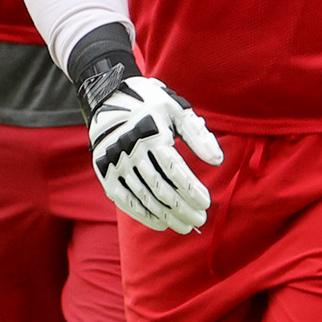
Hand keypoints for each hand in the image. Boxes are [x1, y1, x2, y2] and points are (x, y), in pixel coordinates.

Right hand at [81, 66, 222, 231]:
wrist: (107, 96)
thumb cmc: (151, 103)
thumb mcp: (176, 110)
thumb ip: (198, 135)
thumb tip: (217, 161)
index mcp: (151, 132)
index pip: (174, 169)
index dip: (191, 189)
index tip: (206, 202)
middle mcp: (130, 149)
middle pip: (160, 187)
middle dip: (182, 207)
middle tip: (199, 220)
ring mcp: (114, 162)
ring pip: (143, 196)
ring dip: (166, 215)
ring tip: (184, 226)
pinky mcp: (103, 170)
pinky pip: (123, 199)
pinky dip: (141, 214)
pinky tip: (160, 223)